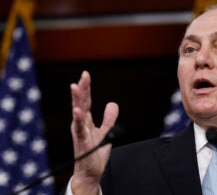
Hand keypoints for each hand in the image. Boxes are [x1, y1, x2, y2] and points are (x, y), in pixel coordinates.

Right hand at [70, 71, 118, 194]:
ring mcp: (80, 132)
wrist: (91, 171)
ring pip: (78, 112)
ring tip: (75, 86)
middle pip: (81, 102)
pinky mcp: (82, 141)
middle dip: (82, 88)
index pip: (86, 101)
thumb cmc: (94, 152)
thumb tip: (112, 103)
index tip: (85, 74)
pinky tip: (77, 110)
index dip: (86, 88)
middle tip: (83, 75)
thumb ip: (108, 118)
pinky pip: (80, 128)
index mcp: (85, 120)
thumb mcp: (105, 132)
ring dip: (77, 99)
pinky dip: (78, 119)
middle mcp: (80, 124)